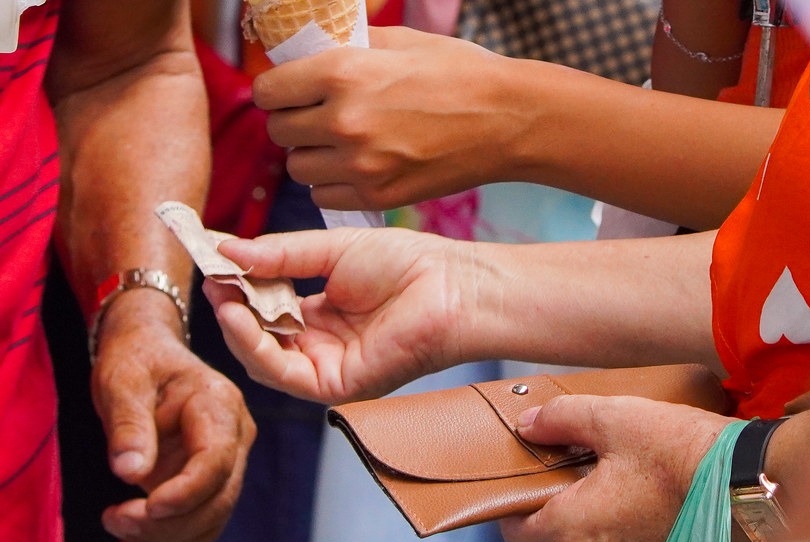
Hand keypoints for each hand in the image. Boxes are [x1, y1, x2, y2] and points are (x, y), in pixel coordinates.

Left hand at [91, 292, 254, 541]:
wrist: (147, 355)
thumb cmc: (136, 361)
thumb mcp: (122, 382)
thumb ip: (128, 425)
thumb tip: (130, 473)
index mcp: (219, 406)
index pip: (216, 461)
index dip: (184, 493)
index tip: (142, 509)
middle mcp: (235, 437)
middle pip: (219, 499)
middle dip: (168, 524)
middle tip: (113, 520)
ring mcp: (227, 463)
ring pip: (212, 520)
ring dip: (165, 541)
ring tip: (115, 533)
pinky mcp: (209, 484)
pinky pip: (198, 525)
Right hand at [204, 228, 470, 402]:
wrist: (451, 285)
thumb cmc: (408, 265)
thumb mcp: (332, 250)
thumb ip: (280, 255)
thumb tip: (227, 251)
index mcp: (322, 316)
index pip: (265, 308)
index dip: (237, 286)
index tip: (211, 258)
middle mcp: (321, 346)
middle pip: (258, 336)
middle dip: (230, 306)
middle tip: (209, 273)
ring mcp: (328, 367)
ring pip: (262, 358)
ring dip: (235, 326)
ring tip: (219, 291)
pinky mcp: (336, 385)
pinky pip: (281, 373)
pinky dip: (253, 344)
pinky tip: (237, 314)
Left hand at [253, 27, 528, 209]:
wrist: (507, 120)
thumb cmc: (459, 73)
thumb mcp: (399, 42)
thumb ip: (347, 48)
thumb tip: (308, 53)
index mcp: (342, 72)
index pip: (267, 90)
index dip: (278, 90)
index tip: (292, 92)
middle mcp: (343, 121)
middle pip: (278, 131)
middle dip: (293, 122)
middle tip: (317, 118)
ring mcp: (360, 164)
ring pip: (298, 168)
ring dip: (311, 156)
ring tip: (338, 145)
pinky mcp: (378, 196)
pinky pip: (323, 196)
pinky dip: (332, 184)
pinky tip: (355, 168)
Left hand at [499, 394, 735, 541]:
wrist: (755, 489)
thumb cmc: (687, 455)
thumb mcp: (619, 418)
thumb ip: (563, 418)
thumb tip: (529, 422)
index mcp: (569, 529)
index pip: (515, 528)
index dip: (517, 504)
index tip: (532, 484)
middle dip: (547, 523)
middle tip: (570, 490)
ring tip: (607, 510)